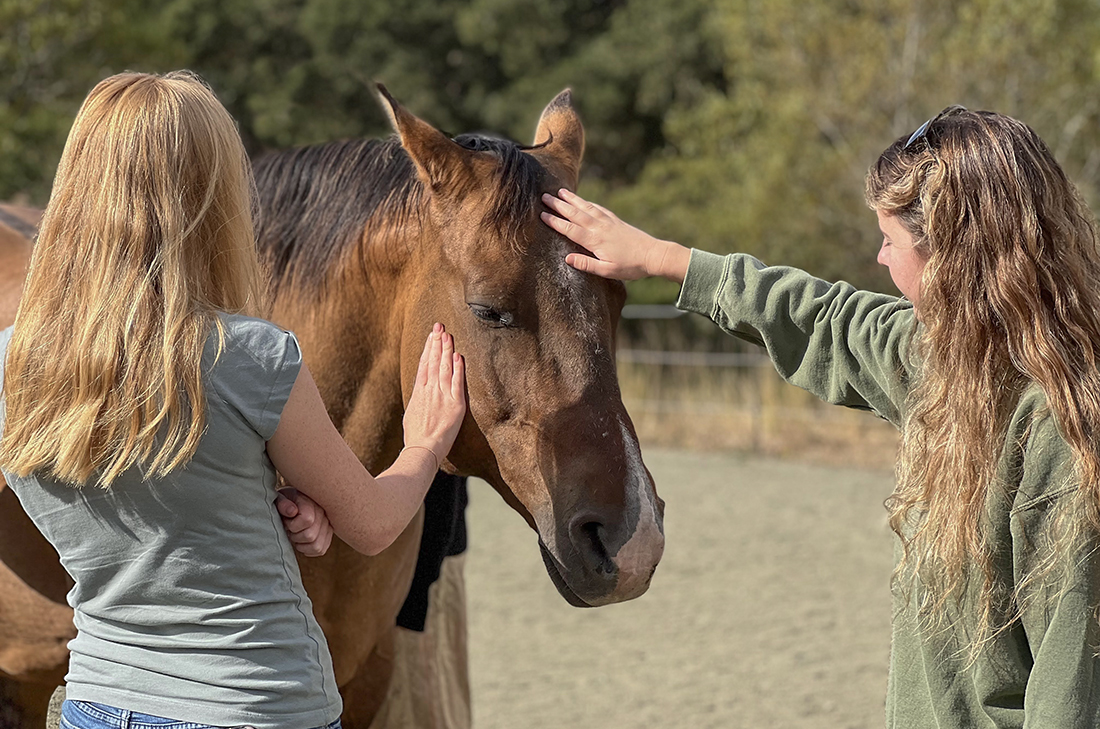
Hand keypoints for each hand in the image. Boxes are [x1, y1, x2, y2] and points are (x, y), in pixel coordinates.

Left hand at [276, 487, 333, 556]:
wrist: (294, 501)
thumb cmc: (286, 502)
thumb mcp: (280, 499)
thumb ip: (283, 504)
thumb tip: (292, 511)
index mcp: (312, 502)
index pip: (307, 520)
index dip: (292, 525)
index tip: (286, 521)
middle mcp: (323, 513)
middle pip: (310, 536)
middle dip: (295, 536)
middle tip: (290, 530)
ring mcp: (328, 524)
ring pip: (317, 546)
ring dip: (302, 545)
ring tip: (296, 535)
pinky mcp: (328, 534)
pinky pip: (321, 550)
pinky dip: (309, 550)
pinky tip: (302, 542)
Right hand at [402, 323, 466, 467]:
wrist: (423, 449)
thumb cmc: (415, 436)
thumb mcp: (412, 413)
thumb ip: (418, 399)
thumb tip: (420, 392)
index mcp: (418, 392)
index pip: (424, 364)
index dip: (428, 348)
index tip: (431, 335)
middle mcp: (430, 390)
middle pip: (433, 361)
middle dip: (437, 342)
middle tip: (440, 325)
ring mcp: (442, 396)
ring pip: (444, 368)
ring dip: (446, 350)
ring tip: (448, 335)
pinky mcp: (455, 405)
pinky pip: (457, 383)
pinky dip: (457, 369)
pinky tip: (458, 356)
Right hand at [540, 189, 689, 282]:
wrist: (653, 255)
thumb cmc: (630, 266)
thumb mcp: (607, 271)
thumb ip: (586, 264)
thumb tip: (566, 259)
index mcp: (595, 241)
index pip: (570, 229)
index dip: (555, 222)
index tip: (542, 214)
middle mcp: (599, 228)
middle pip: (575, 214)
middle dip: (558, 205)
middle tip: (544, 196)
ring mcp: (608, 222)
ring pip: (586, 207)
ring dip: (572, 199)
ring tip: (560, 191)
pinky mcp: (615, 221)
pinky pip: (598, 208)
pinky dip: (588, 203)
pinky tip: (583, 200)